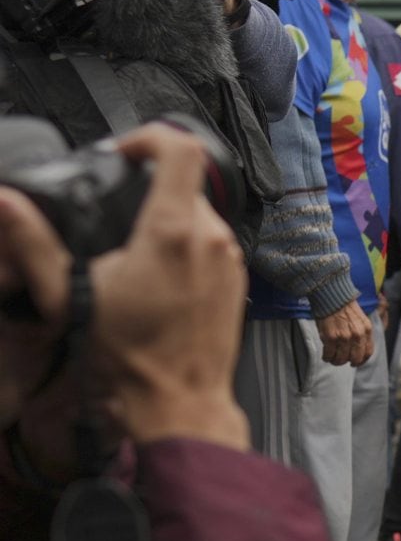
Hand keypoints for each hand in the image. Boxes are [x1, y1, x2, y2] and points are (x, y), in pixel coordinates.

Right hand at [0, 125, 248, 455]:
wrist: (178, 403)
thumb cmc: (129, 357)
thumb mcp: (68, 295)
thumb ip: (34, 243)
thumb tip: (4, 203)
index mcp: (172, 231)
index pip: (181, 150)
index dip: (149, 137)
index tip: (123, 152)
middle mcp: (211, 239)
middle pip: (186, 183)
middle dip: (150, 187)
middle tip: (116, 207)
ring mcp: (231, 260)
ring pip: (201, 214)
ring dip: (169, 217)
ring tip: (132, 246)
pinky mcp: (238, 281)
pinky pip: (214, 244)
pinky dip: (187, 245)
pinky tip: (158, 273)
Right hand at [316, 300, 373, 366]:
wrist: (332, 296)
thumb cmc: (344, 307)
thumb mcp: (360, 319)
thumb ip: (361, 333)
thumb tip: (357, 349)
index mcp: (366, 330)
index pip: (368, 352)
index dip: (361, 360)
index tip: (355, 362)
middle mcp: (357, 335)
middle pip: (355, 358)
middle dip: (347, 362)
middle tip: (340, 360)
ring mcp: (344, 337)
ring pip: (341, 358)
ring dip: (335, 361)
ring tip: (331, 358)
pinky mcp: (331, 337)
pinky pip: (329, 354)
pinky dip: (326, 357)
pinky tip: (325, 355)